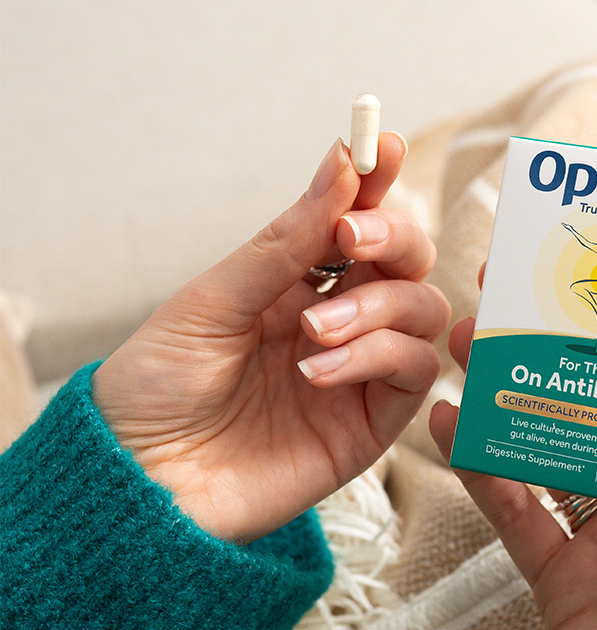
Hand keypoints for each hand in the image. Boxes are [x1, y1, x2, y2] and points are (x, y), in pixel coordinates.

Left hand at [94, 134, 449, 542]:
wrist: (140, 480)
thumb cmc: (159, 385)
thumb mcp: (214, 298)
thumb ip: (288, 240)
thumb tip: (344, 161)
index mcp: (295, 284)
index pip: (357, 223)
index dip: (379, 185)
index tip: (387, 148)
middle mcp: (338, 322)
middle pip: (409, 262)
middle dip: (393, 237)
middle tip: (352, 237)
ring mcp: (358, 374)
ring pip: (424, 312)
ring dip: (379, 305)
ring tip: (313, 330)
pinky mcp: (371, 426)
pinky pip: (414, 373)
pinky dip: (378, 357)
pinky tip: (319, 371)